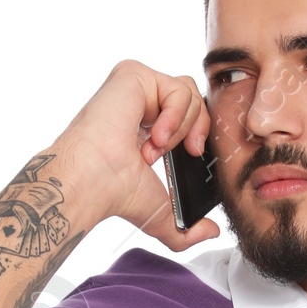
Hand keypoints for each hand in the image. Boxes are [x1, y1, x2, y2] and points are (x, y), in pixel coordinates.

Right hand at [55, 59, 219, 254]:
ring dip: (182, 128)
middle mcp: (139, 103)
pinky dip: (175, 117)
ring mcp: (135, 87)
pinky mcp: (132, 74)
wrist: (93, 182)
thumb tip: (212, 233)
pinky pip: (179, 89)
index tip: (192, 157)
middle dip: (198, 130)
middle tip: (188, 153)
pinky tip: (155, 137)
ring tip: (156, 148)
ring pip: (190, 93)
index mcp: (146, 127)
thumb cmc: (116, 194)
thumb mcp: (162, 213)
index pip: (188, 114)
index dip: (198, 134)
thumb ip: (187, 227)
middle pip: (194, 98)